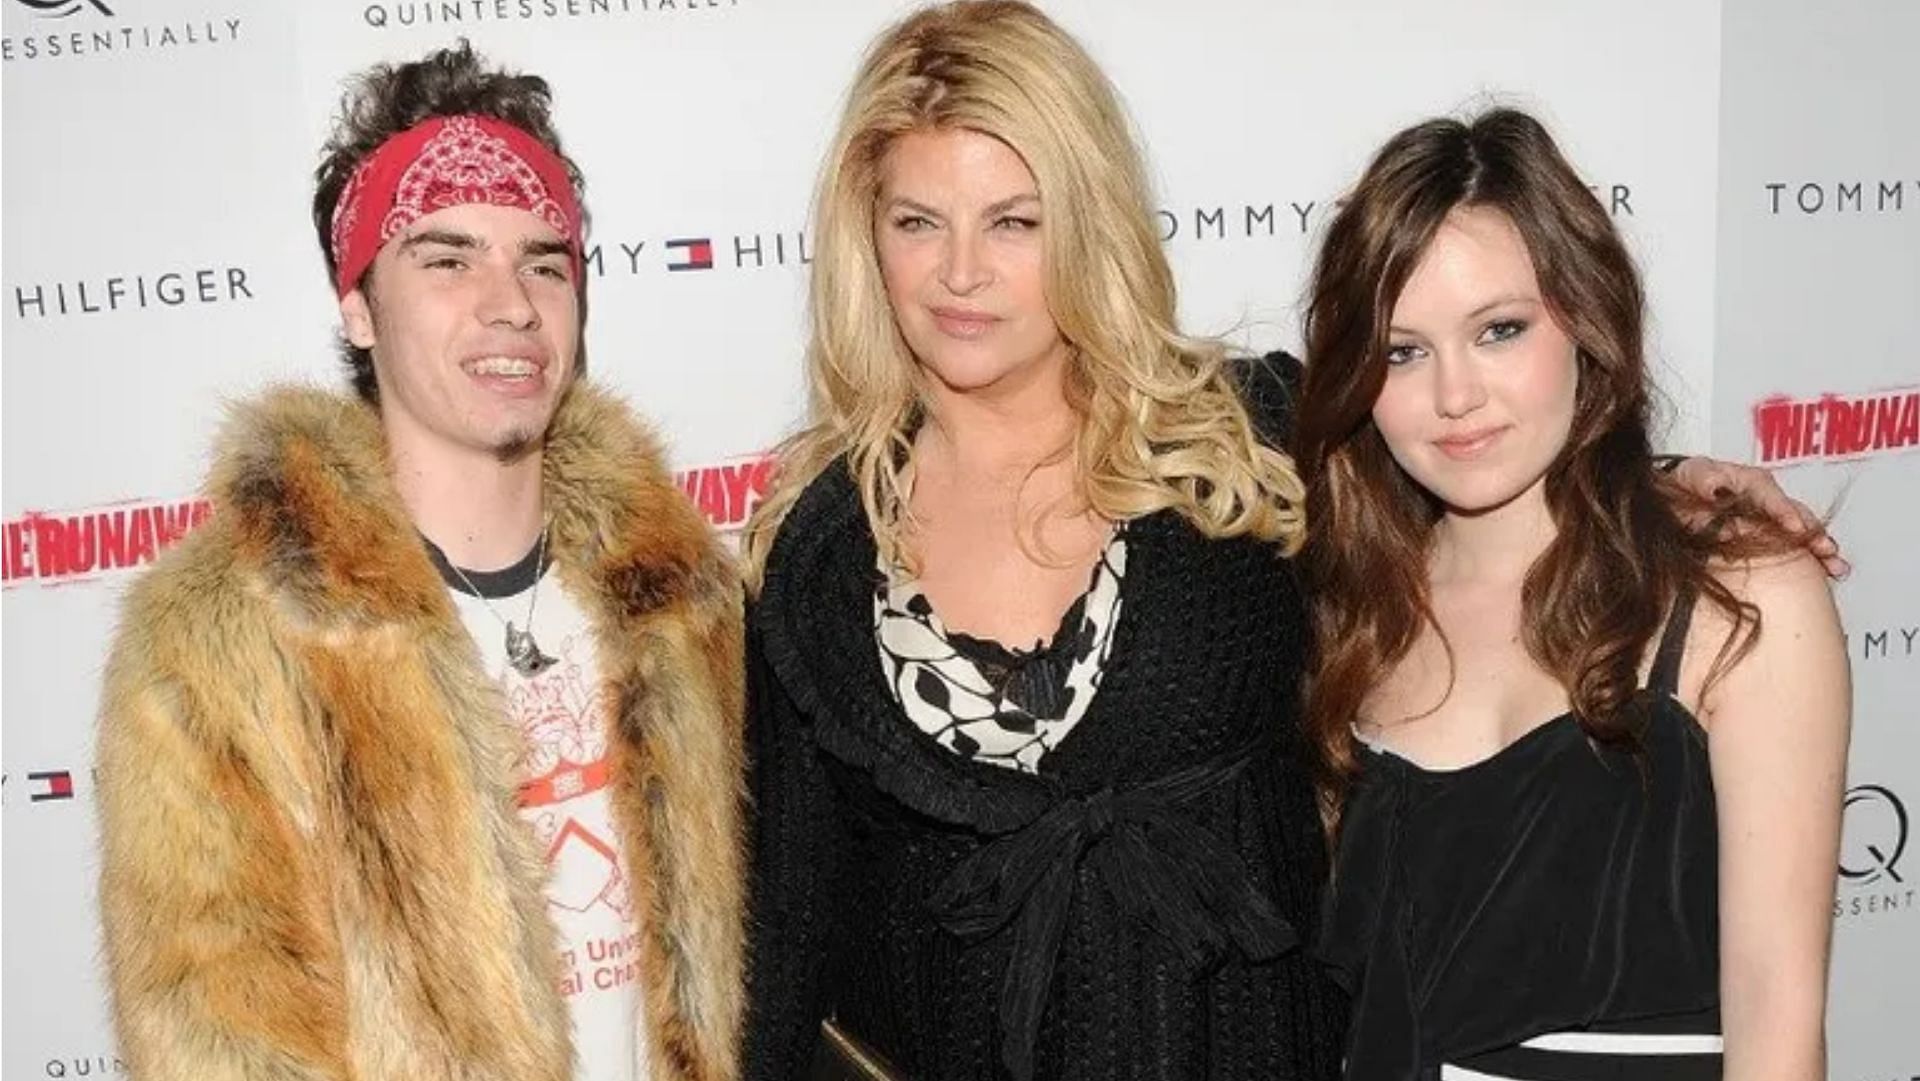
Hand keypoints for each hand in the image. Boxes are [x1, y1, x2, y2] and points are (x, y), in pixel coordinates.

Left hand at [1669, 457, 1848, 577]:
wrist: (1676, 499)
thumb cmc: (1684, 485)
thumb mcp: (1690, 475)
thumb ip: (1703, 480)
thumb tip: (1716, 489)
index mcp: (1747, 481)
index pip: (1769, 494)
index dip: (1782, 510)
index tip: (1793, 526)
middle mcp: (1765, 498)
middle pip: (1795, 513)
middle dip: (1812, 533)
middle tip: (1825, 549)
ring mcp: (1771, 516)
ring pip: (1802, 530)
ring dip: (1820, 547)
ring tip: (1836, 565)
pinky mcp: (1772, 534)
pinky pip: (1796, 544)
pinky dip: (1814, 557)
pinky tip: (1830, 571)